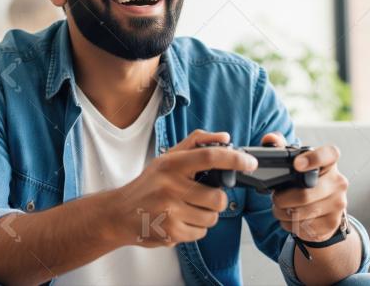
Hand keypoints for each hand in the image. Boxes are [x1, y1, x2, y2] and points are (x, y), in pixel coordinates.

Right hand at [111, 129, 257, 246]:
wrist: (119, 213)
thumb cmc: (148, 184)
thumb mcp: (167, 158)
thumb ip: (196, 143)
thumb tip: (225, 137)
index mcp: (172, 164)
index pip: (209, 156)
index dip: (234, 159)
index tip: (249, 163)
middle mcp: (170, 187)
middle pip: (217, 197)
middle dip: (216, 199)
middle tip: (202, 196)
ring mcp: (170, 212)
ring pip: (212, 218)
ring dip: (206, 215)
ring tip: (187, 209)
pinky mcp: (171, 233)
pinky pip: (201, 233)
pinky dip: (196, 228)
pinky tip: (180, 221)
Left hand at [262, 133, 347, 241]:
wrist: (326, 211)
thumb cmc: (307, 183)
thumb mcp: (297, 164)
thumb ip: (281, 148)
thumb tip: (269, 139)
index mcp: (330, 163)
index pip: (329, 154)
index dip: (313, 158)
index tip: (296, 164)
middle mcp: (339, 182)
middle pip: (304, 194)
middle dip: (283, 199)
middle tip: (277, 199)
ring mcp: (338, 204)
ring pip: (301, 214)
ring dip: (283, 213)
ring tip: (282, 209)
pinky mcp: (333, 224)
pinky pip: (304, 228)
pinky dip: (290, 225)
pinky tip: (292, 219)